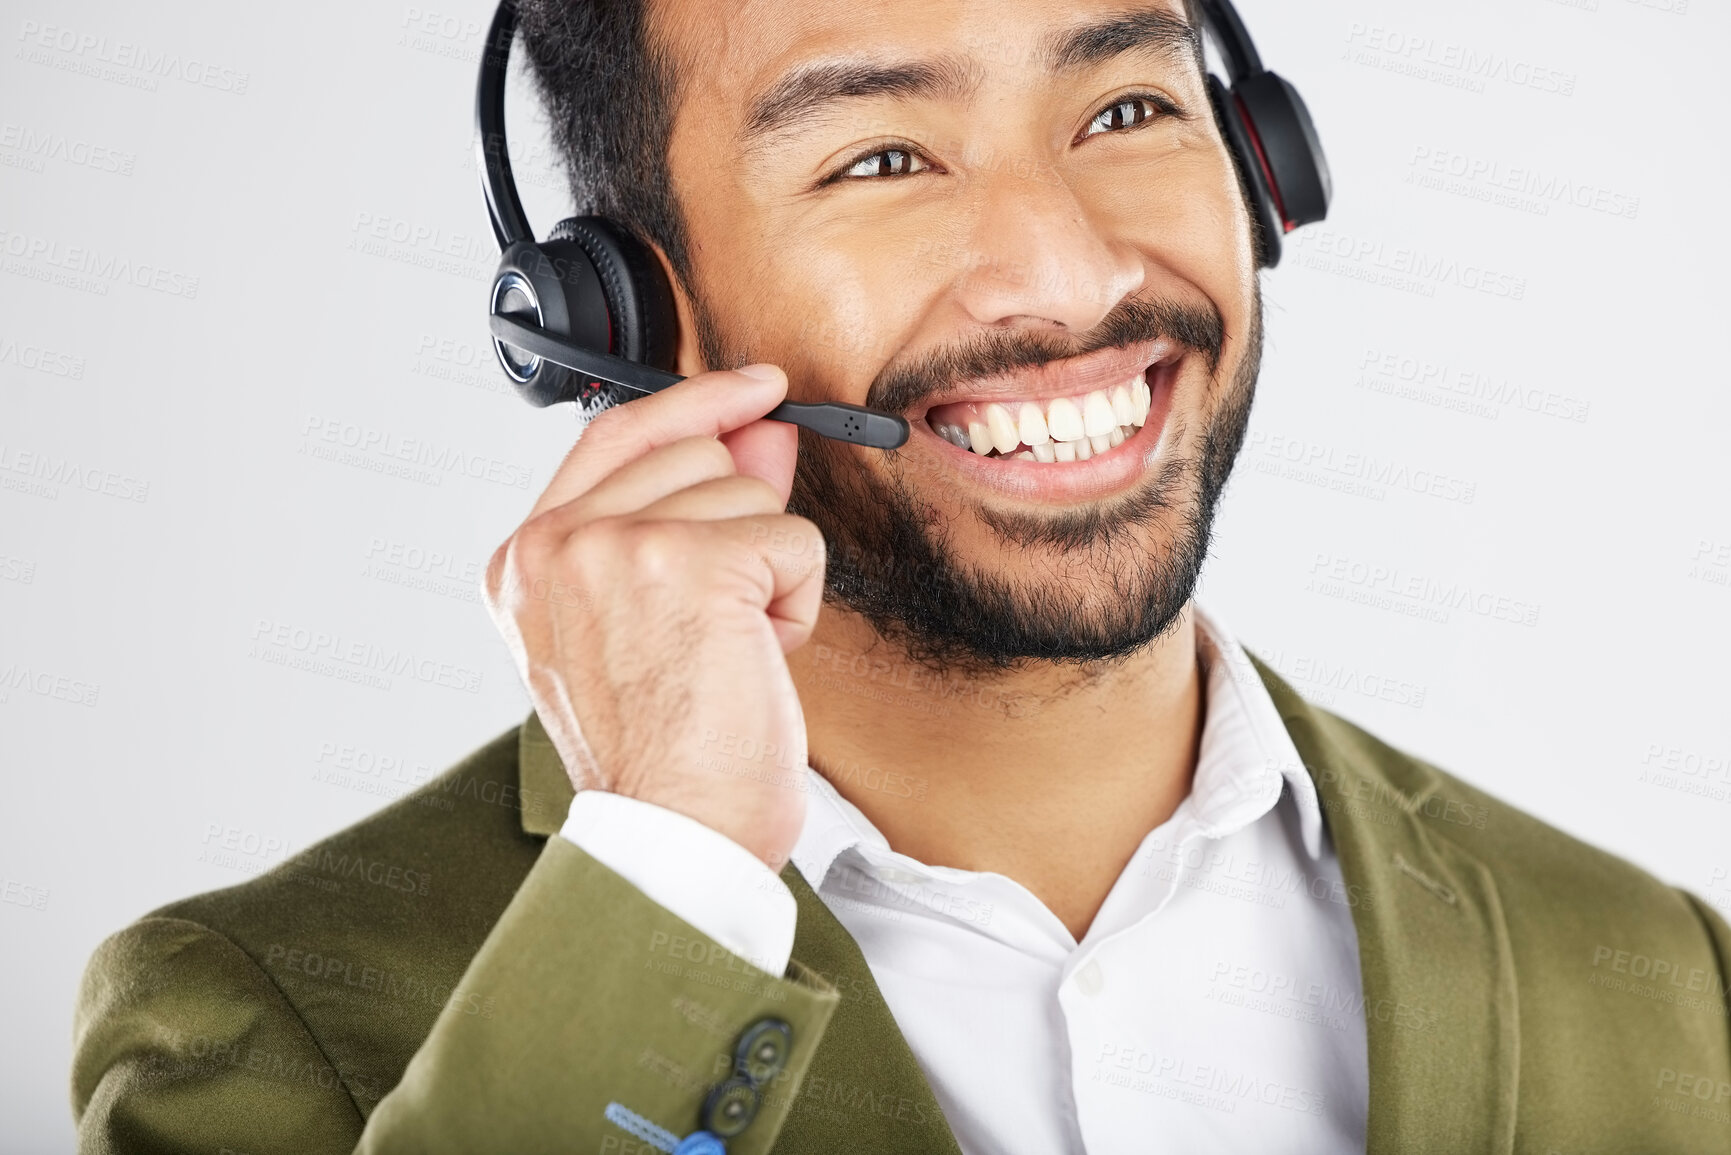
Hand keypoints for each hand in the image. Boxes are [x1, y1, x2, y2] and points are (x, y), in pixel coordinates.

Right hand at [484, 366, 824, 868]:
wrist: (677, 836)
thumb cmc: (666, 751)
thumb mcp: (656, 618)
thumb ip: (693, 507)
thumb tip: (761, 420)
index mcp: (524, 562)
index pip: (615, 435)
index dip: (693, 405)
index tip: (754, 388)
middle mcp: (554, 545)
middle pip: (696, 454)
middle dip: (738, 530)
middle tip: (715, 626)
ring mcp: (615, 546)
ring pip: (751, 495)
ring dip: (767, 576)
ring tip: (726, 652)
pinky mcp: (688, 562)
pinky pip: (794, 539)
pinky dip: (798, 604)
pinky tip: (755, 660)